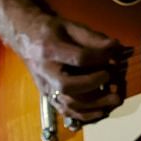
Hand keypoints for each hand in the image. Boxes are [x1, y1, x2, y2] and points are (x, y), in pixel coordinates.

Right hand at [13, 16, 127, 123]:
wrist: (24, 37)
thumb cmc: (50, 30)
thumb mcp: (70, 26)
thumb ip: (92, 37)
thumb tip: (115, 47)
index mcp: (49, 49)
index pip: (78, 58)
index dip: (100, 57)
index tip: (113, 55)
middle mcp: (44, 70)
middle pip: (68, 86)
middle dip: (94, 84)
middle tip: (109, 76)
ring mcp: (44, 85)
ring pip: (67, 103)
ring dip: (94, 104)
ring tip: (114, 98)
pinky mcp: (47, 95)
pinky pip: (64, 110)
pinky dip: (84, 114)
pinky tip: (101, 111)